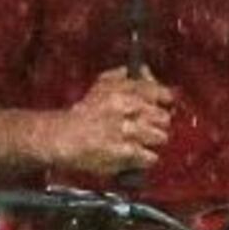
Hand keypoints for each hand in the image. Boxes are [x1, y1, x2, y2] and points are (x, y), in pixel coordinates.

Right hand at [34, 67, 175, 181]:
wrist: (64, 137)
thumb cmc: (84, 113)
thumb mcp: (102, 85)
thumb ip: (125, 76)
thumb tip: (145, 71)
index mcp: (124, 90)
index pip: (160, 92)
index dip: (165, 100)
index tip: (164, 105)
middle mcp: (128, 108)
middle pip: (163, 117)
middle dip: (158, 123)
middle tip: (149, 126)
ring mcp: (127, 131)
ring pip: (160, 137)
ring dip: (152, 141)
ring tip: (139, 141)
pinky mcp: (125, 152)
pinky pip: (150, 156)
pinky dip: (145, 158)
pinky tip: (134, 155)